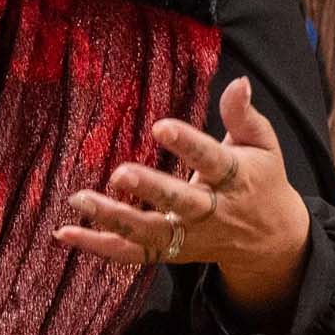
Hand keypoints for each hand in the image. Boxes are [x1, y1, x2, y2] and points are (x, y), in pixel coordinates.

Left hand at [49, 79, 311, 305]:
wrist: (269, 239)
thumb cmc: (258, 179)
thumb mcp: (262, 145)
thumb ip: (243, 116)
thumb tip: (238, 82)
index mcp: (234, 179)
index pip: (211, 160)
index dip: (187, 145)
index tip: (161, 126)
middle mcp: (210, 212)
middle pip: (179, 203)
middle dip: (150, 190)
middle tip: (120, 173)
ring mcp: (188, 237)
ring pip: (150, 232)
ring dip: (113, 218)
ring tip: (80, 199)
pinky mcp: (169, 252)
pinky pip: (131, 253)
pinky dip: (98, 246)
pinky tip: (65, 232)